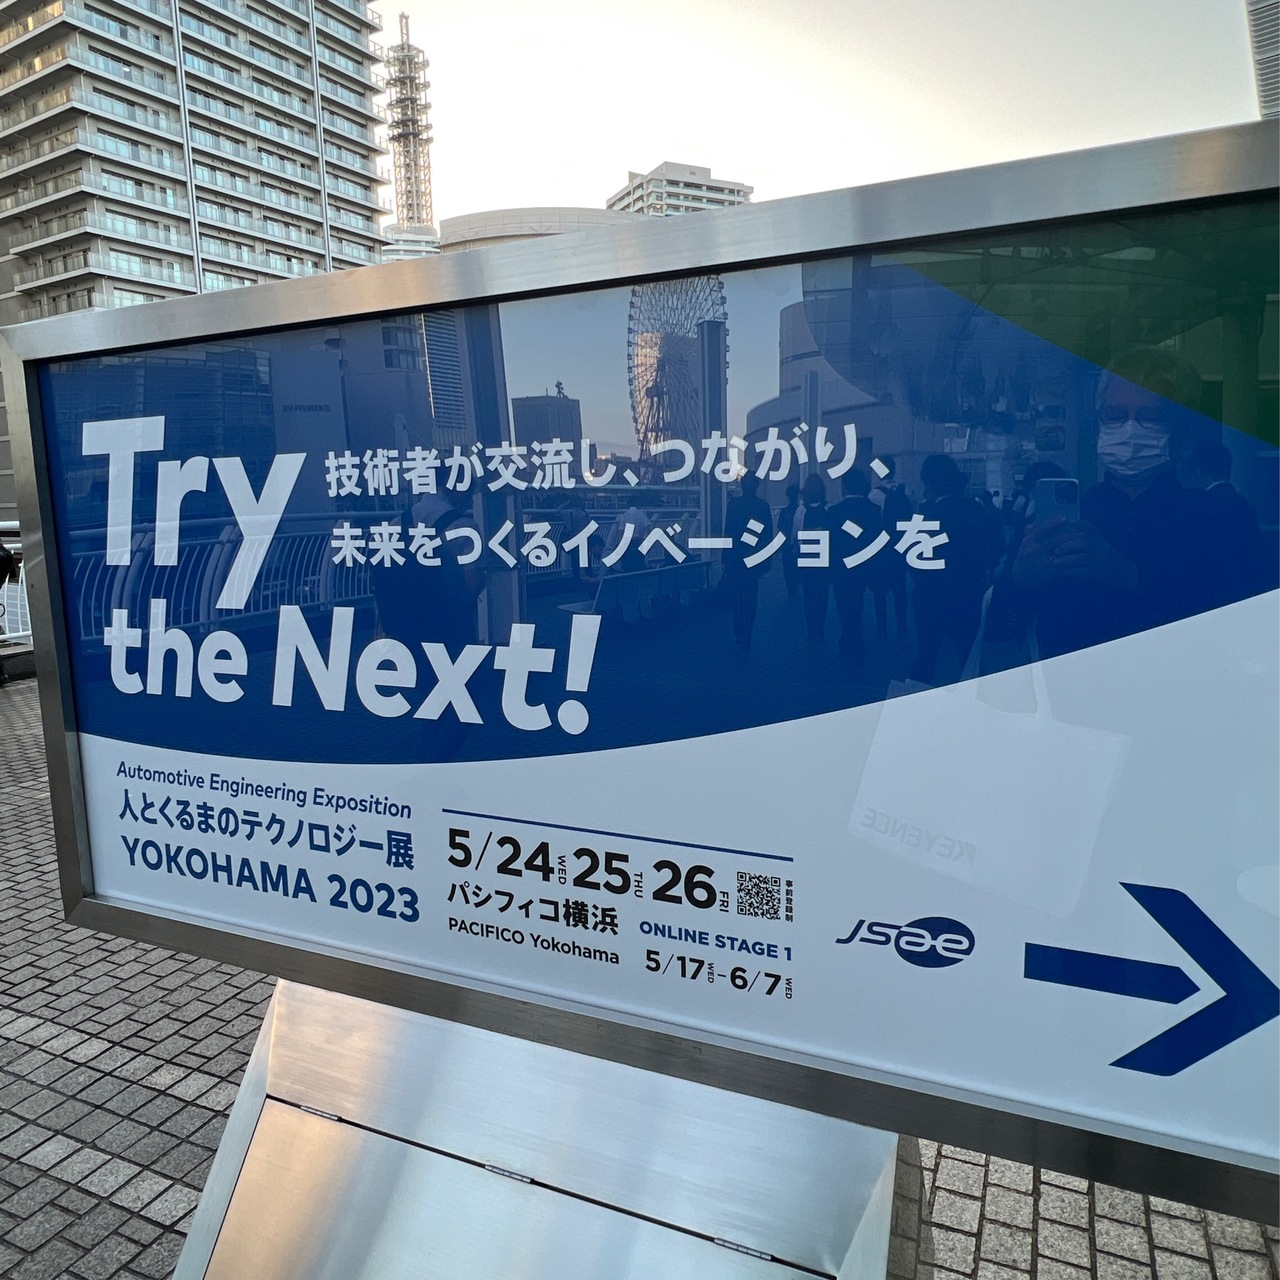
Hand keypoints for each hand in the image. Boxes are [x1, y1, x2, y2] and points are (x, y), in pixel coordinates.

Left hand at [1013, 518, 1137, 589]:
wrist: (1121, 574)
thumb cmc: (1102, 557)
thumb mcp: (1096, 544)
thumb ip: (1082, 536)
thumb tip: (1066, 525)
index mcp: (1099, 539)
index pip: (1090, 528)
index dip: (1079, 524)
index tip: (1067, 522)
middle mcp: (1101, 547)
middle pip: (1082, 541)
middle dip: (1064, 544)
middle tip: (1050, 548)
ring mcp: (1101, 560)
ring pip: (1083, 557)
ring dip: (1066, 559)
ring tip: (1052, 561)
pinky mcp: (1100, 573)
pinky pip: (1086, 571)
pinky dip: (1074, 571)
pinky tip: (1063, 573)